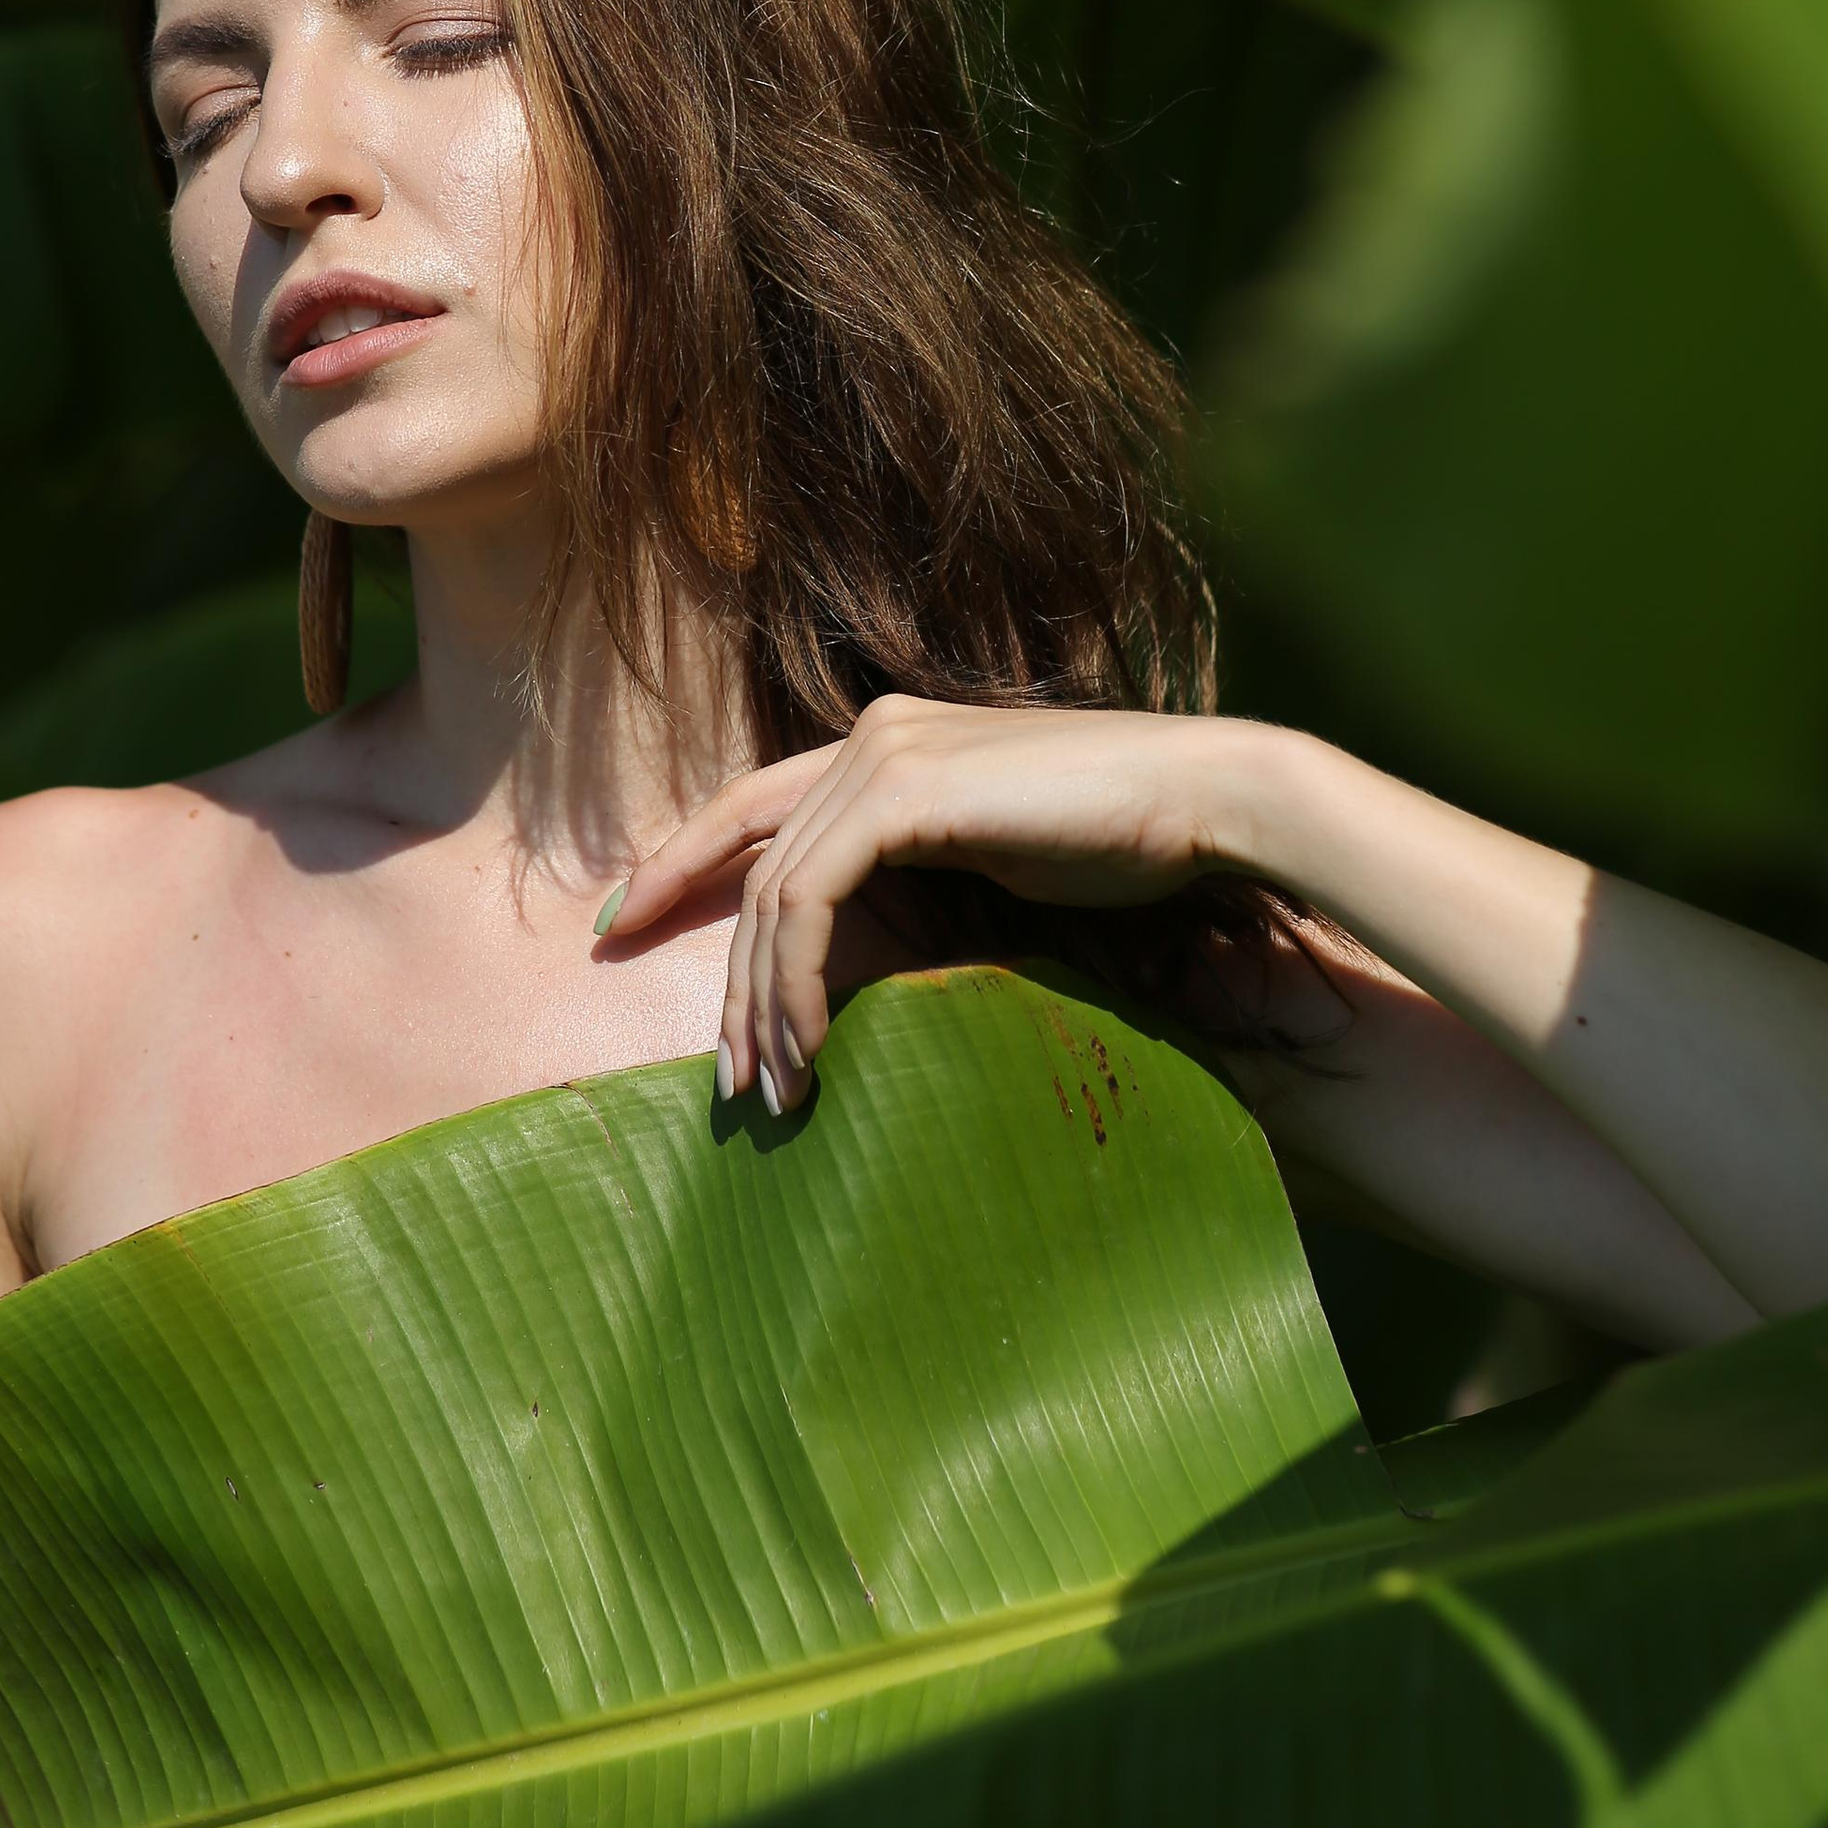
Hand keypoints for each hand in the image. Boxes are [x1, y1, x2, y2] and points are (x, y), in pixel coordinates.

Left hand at [599, 695, 1249, 1109]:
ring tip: (775, 1092)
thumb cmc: (1123, 845)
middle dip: (730, 978)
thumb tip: (867, 950)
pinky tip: (812, 1046)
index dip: (677, 865)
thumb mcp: (994, 862)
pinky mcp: (901, 788)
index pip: (751, 808)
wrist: (1205, 803)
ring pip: (774, 892)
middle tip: (727, 1078)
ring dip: (763, 1003)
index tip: (622, 926)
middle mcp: (870, 735)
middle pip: (752, 862)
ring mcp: (883, 752)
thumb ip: (919, 876)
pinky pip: (807, 898)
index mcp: (886, 742)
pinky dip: (796, 979)